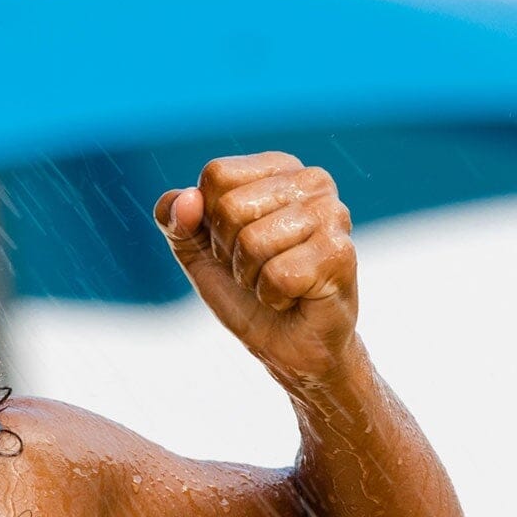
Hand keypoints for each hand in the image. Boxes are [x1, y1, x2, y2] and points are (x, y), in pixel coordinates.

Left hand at [154, 153, 357, 387]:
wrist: (292, 348)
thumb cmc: (250, 295)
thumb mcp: (200, 255)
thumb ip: (177, 222)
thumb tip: (184, 200)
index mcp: (278, 168)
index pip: (216, 176)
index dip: (210, 223)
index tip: (234, 245)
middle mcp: (312, 180)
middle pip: (230, 208)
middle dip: (230, 254)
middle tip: (258, 270)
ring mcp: (332, 213)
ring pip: (252, 243)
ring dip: (251, 279)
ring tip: (276, 283)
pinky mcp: (339, 252)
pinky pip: (277, 276)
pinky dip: (273, 297)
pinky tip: (294, 297)